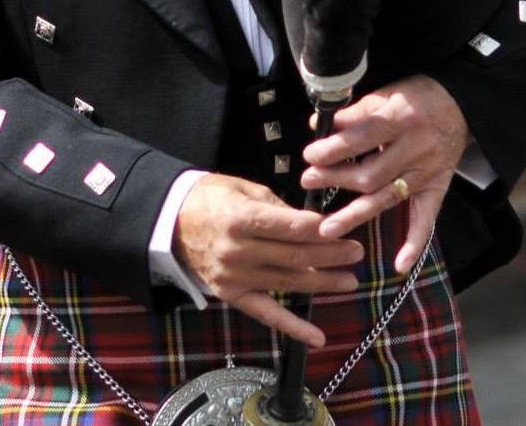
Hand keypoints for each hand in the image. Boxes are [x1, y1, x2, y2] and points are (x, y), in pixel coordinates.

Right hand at [173, 173, 364, 346]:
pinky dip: (292, 327)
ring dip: (321, 284)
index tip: (344, 229)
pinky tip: (316, 337)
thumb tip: (309, 222)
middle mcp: (239, 251)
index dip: (321, 231)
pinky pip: (265, 313)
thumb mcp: (243, 188)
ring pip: (287, 283)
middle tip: (356, 252)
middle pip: (294, 257)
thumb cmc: (209, 197)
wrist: (170, 221)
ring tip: (349, 281)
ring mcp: (235, 277)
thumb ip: (276, 206)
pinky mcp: (232, 295)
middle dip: (330, 256)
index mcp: (242, 219)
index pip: (291, 228)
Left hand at [300, 76, 470, 274]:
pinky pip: (426, 218)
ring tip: (326, 228)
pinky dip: (414, 243)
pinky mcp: (437, 187)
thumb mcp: (386, 92)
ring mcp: (426, 172)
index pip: (361, 138)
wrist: (460, 103)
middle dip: (336, 179)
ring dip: (355, 214)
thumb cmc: (416, 95)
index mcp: (401, 118)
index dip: (333, 149)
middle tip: (308, 180)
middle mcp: (415, 147)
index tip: (310, 154)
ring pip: (387, 198)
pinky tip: (399, 265)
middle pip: (370, 174)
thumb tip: (319, 127)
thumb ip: (354, 112)